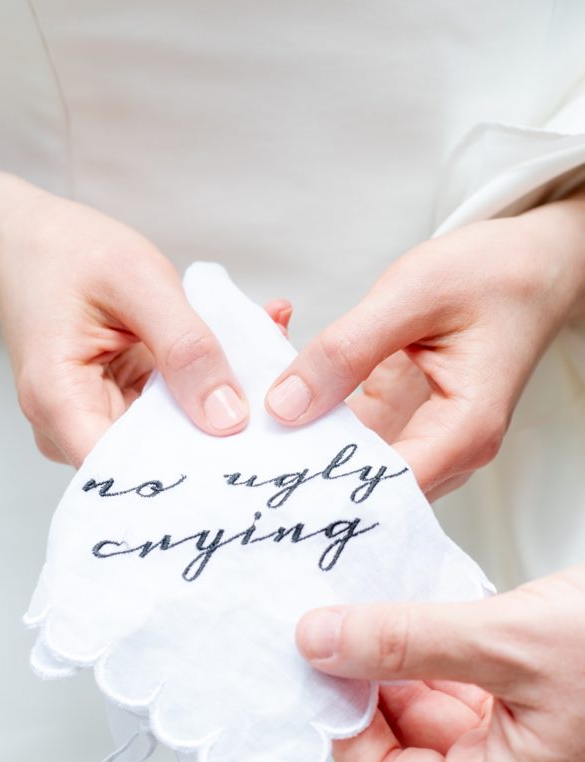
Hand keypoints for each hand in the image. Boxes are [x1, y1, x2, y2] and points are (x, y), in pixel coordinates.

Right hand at [0, 180, 291, 465]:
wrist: (31, 245)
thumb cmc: (71, 254)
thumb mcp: (138, 281)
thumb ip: (186, 347)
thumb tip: (228, 419)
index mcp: (60, 401)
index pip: (125, 475)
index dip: (187, 477)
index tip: (248, 460)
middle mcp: (69, 428)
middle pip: (152, 466)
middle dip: (216, 439)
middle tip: (278, 405)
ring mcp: (92, 425)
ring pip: (167, 443)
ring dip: (216, 412)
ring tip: (262, 365)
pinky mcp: (114, 415)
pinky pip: (167, 419)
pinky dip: (202, 394)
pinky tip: (238, 362)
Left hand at [265, 194, 584, 498]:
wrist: (531, 262)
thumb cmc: (495, 273)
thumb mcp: (412, 295)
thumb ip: (346, 350)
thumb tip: (284, 406)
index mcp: (464, 430)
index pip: (386, 490)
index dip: (323, 490)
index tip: (266, 476)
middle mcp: (448, 448)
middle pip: (363, 485)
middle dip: (302, 466)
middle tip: (240, 451)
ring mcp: (427, 438)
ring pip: (351, 461)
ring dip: (303, 437)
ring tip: (250, 418)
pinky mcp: (408, 420)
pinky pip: (353, 432)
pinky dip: (317, 411)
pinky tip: (281, 387)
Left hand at [295, 567, 584, 761]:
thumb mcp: (510, 641)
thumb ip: (407, 642)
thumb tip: (323, 641)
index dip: (343, 722)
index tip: (318, 665)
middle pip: (405, 744)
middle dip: (368, 682)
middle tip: (334, 626)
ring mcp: (531, 746)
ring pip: (435, 710)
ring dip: (401, 660)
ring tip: (374, 609)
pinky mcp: (542, 706)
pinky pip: (469, 685)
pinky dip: (438, 650)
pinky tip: (423, 611)